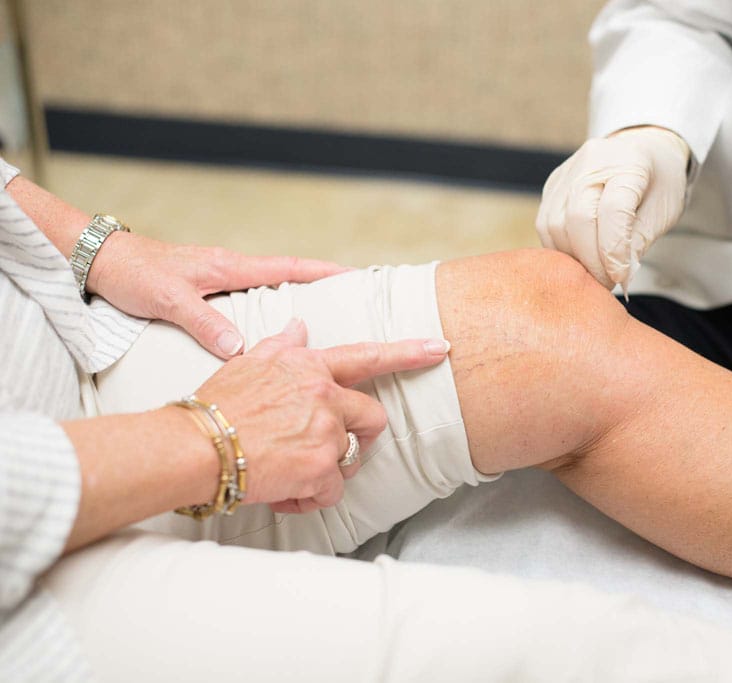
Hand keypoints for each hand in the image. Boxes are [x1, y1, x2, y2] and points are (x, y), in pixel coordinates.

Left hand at [89, 232, 345, 357]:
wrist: (96, 260)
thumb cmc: (131, 273)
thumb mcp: (168, 299)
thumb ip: (205, 323)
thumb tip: (241, 348)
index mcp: (228, 266)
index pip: (288, 267)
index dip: (323, 272)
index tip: (354, 276)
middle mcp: (228, 269)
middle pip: (286, 276)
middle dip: (319, 286)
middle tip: (350, 302)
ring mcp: (217, 278)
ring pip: (266, 289)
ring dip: (293, 299)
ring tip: (320, 321)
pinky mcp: (204, 289)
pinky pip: (246, 298)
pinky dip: (265, 309)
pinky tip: (268, 330)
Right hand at [190, 318, 450, 512]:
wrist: (192, 445)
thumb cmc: (214, 406)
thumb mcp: (246, 364)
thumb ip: (280, 346)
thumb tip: (300, 325)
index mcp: (309, 367)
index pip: (368, 355)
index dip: (409, 352)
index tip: (440, 349)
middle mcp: (324, 394)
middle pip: (372, 419)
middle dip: (358, 440)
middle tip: (330, 453)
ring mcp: (324, 430)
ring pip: (349, 460)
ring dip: (325, 472)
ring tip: (289, 472)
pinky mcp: (319, 467)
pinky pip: (331, 492)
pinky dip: (310, 499)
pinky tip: (284, 493)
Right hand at [536, 125, 689, 290]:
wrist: (642, 149)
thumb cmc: (657, 182)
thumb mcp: (664, 211)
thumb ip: (639, 242)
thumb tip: (617, 274)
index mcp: (628, 162)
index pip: (613, 211)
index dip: (614, 250)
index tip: (621, 276)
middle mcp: (591, 161)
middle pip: (577, 218)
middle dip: (591, 260)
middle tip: (607, 282)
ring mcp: (566, 173)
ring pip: (554, 225)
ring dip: (573, 258)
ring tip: (595, 272)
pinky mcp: (551, 186)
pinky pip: (545, 225)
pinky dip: (561, 249)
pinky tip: (580, 258)